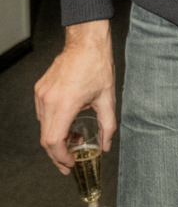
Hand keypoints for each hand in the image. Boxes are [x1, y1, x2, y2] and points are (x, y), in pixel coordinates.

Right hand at [34, 20, 116, 174]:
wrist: (86, 41)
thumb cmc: (97, 65)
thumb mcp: (107, 97)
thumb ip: (107, 124)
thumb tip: (106, 144)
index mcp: (65, 104)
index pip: (53, 141)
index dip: (60, 157)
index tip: (69, 164)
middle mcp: (48, 101)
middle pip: (46, 138)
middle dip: (57, 153)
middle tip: (69, 161)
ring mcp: (41, 95)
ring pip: (43, 126)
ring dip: (56, 137)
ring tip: (74, 137)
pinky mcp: (39, 89)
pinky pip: (42, 113)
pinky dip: (52, 122)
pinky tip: (67, 119)